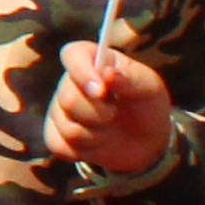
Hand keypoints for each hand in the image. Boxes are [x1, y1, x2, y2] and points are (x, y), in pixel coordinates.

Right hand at [43, 38, 171, 176]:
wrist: (146, 141)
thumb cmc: (146, 105)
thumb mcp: (148, 88)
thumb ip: (128, 79)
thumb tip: (107, 73)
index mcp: (92, 60)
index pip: (72, 55)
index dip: (82, 71)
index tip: (102, 91)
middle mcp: (69, 82)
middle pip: (68, 98)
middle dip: (98, 114)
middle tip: (115, 114)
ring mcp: (59, 109)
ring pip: (67, 127)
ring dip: (97, 135)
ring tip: (110, 129)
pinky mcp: (55, 135)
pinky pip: (59, 146)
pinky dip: (85, 150)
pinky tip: (97, 143)